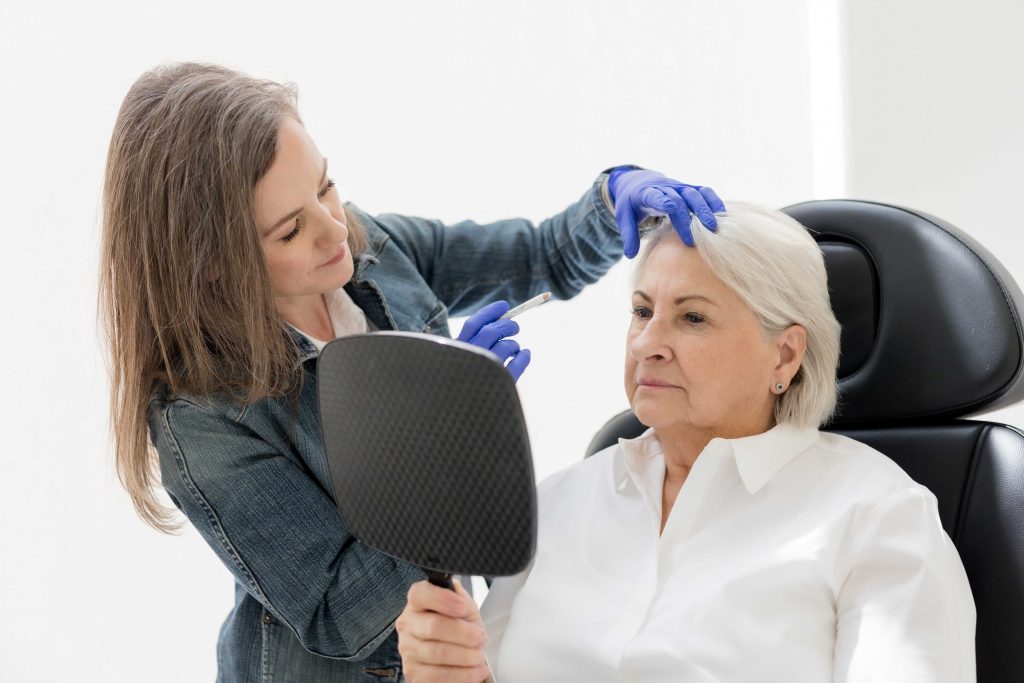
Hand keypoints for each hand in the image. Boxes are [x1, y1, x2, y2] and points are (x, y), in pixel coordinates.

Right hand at [396, 579, 490, 682]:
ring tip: (478, 655)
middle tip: (480, 637)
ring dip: (466, 656)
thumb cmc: (461, 627)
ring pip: (438, 653)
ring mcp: (407, 650)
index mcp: (418, 602)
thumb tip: (456, 592)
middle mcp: (408, 624)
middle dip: (464, 633)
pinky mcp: (412, 674)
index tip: (462, 607)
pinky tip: (475, 670)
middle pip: (433, 626)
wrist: (462, 655)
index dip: (442, 599)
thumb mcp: (465, 608)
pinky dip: (463, 674)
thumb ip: (460, 597)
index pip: (420, 594)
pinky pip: (438, 676)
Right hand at [457, 301, 531, 381]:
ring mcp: (484, 374)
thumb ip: (475, 340)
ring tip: (513, 349)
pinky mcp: (499, 387)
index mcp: (456, 351)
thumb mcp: (461, 359)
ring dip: (513, 344)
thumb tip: (503, 317)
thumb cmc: (460, 383)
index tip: (505, 305)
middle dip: (507, 326)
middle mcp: (468, 359)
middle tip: (515, 328)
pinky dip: (524, 357)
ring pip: (506, 347)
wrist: (456, 418)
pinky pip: (517, 365)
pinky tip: (525, 355)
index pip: (474, 323)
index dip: (490, 312)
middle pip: (492, 331)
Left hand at [608, 168, 725, 257]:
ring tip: (714, 228)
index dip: (665, 201)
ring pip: (696, 194)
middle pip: (679, 199)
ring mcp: (680, 187)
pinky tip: (723, 217)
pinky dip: (714, 202)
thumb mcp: (624, 216)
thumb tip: (630, 254)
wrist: (641, 182)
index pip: (657, 196)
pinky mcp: (691, 189)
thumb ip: (628, 234)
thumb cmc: (633, 203)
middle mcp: (666, 187)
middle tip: (692, 241)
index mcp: (646, 193)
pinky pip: (705, 192)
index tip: (672, 209)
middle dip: (687, 219)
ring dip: (705, 210)